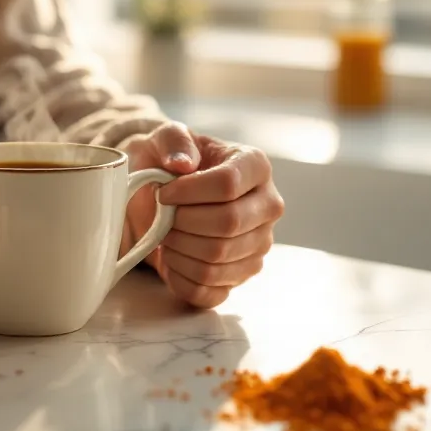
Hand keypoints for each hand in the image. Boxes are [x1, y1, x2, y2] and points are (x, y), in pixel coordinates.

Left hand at [119, 122, 283, 308]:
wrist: (163, 195)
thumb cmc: (168, 163)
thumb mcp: (165, 138)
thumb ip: (173, 141)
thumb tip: (183, 164)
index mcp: (255, 166)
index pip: (228, 184)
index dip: (187, 192)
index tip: (163, 192)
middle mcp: (267, 206)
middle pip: (227, 223)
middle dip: (182, 222)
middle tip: (163, 216)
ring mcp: (258, 245)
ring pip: (217, 260)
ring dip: (178, 249)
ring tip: (165, 234)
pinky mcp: (240, 275)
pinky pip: (210, 291)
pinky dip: (180, 278)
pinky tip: (171, 258)